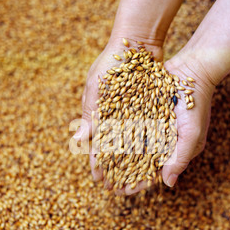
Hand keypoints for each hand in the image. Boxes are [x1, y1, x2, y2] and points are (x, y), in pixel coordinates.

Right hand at [73, 37, 162, 181]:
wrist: (137, 41)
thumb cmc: (111, 62)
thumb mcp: (95, 87)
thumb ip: (89, 113)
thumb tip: (78, 140)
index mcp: (99, 114)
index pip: (98, 145)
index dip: (98, 163)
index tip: (98, 180)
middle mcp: (116, 117)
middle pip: (116, 149)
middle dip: (117, 169)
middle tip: (118, 188)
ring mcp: (134, 114)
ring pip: (134, 144)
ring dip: (134, 163)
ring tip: (136, 180)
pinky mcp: (149, 109)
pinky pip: (149, 132)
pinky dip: (149, 146)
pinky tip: (152, 161)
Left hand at [113, 54, 215, 194]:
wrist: (192, 71)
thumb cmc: (196, 106)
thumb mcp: (192, 135)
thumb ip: (180, 158)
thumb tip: (168, 184)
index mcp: (171, 150)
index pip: (152, 172)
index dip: (137, 183)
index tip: (122, 192)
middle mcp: (158, 140)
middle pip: (136, 161)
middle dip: (121, 173)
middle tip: (105, 184)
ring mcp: (149, 126)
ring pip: (128, 145)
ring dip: (114, 157)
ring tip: (99, 167)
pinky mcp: (141, 111)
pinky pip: (125, 125)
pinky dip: (114, 135)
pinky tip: (101, 141)